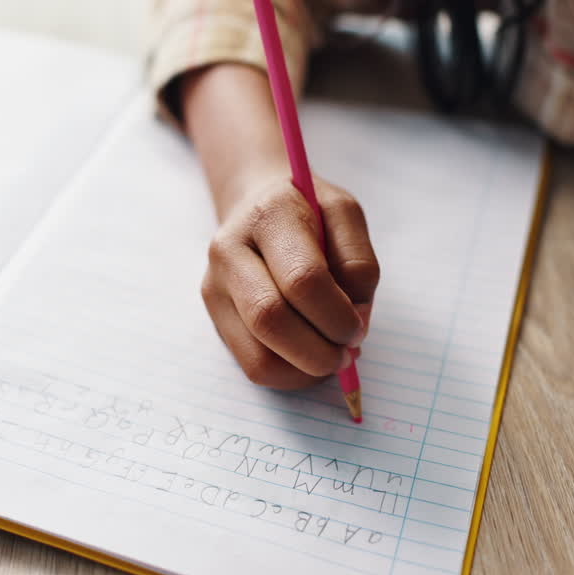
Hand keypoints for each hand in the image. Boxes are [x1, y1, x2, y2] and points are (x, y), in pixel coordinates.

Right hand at [201, 174, 379, 389]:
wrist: (255, 200)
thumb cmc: (307, 210)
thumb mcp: (344, 215)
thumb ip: (358, 264)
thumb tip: (354, 322)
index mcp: (268, 217)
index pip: (302, 279)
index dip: (337, 315)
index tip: (357, 327)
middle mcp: (230, 251)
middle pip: (270, 320)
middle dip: (319, 351)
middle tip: (348, 352)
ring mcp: (216, 286)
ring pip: (258, 355)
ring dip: (306, 370)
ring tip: (331, 356)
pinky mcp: (215, 315)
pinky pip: (253, 365)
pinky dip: (291, 374)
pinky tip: (310, 357)